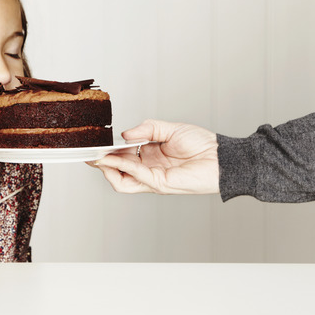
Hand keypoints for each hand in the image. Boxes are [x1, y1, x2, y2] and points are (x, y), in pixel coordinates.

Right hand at [90, 119, 219, 193]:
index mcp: (149, 157)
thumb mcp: (170, 129)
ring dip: (109, 169)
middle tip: (92, 154)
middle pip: (117, 174)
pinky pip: (136, 176)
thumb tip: (125, 135)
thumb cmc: (202, 145)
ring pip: (122, 182)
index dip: (107, 153)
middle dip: (102, 164)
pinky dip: (124, 166)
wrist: (222, 157)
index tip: (94, 146)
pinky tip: (118, 157)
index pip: (122, 158)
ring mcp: (153, 179)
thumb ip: (147, 129)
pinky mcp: (160, 184)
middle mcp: (149, 170)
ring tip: (100, 157)